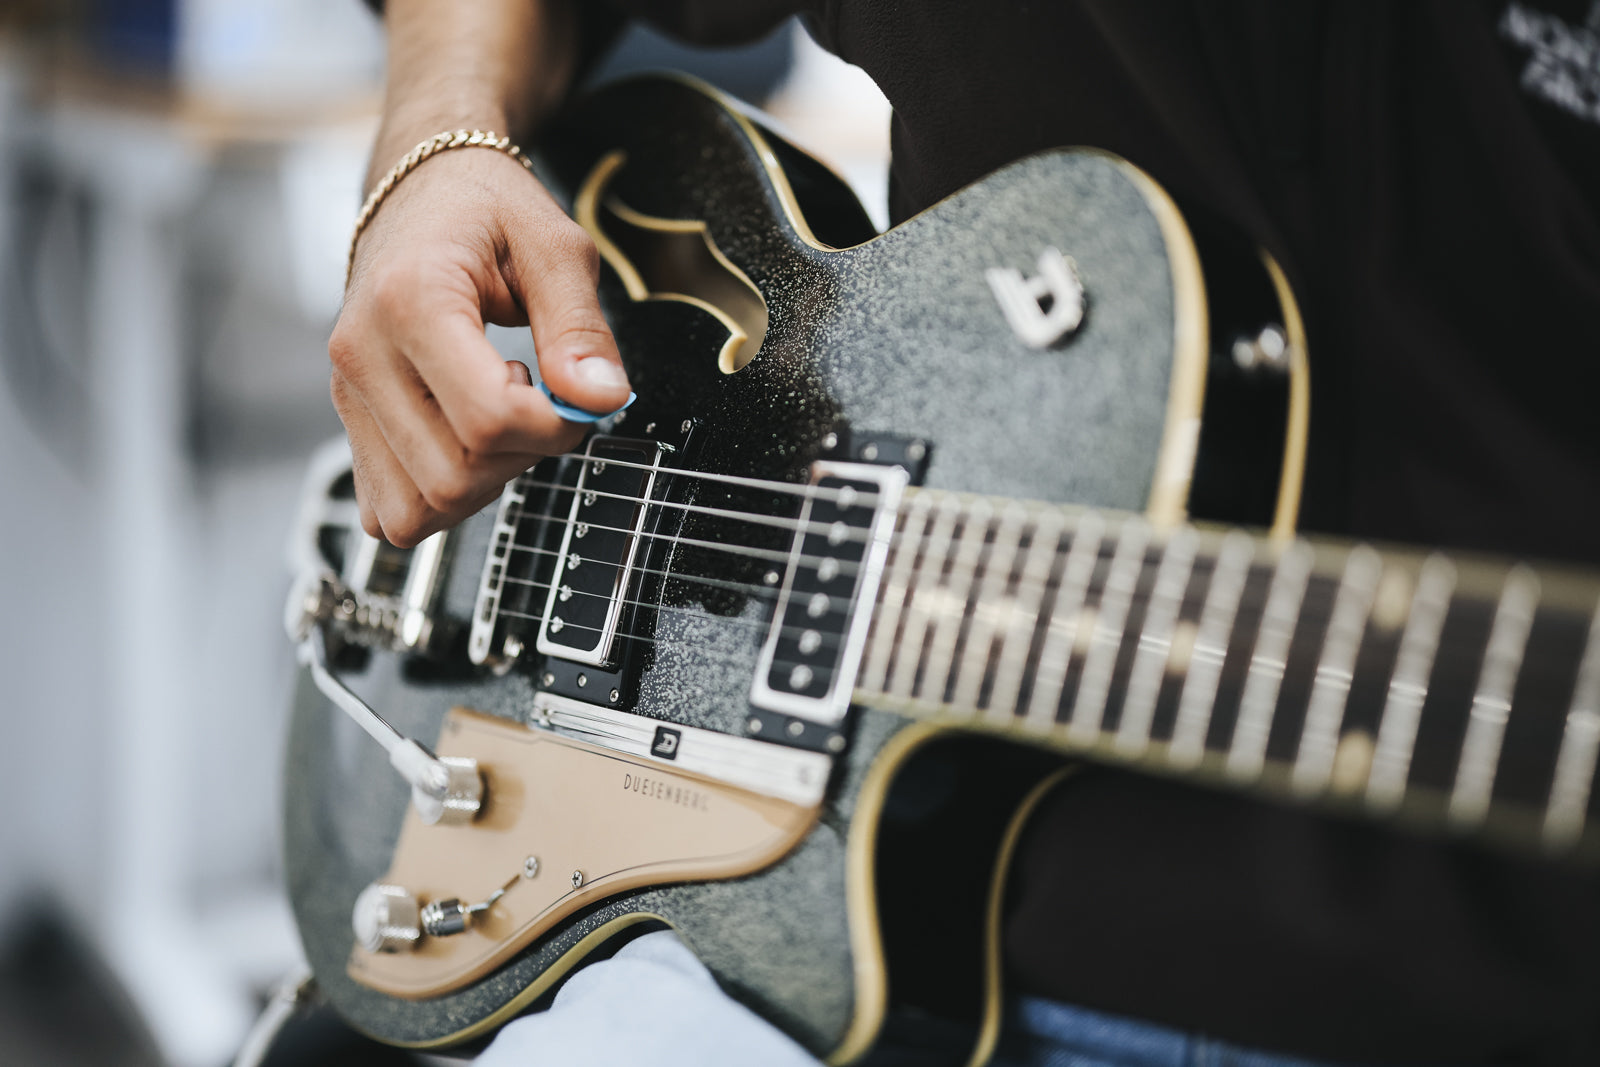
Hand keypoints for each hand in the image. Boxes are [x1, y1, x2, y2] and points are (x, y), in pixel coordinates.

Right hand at [329, 145, 630, 546]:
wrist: (422, 189)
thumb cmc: (489, 211)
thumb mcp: (555, 248)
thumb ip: (581, 328)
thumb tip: (601, 400)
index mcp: (410, 300)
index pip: (488, 419)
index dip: (554, 427)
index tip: (576, 396)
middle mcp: (362, 353)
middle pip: (452, 475)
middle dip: (521, 457)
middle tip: (539, 398)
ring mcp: (346, 391)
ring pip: (416, 510)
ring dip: (481, 484)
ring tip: (499, 413)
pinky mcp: (348, 417)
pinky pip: (389, 509)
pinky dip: (441, 497)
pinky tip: (466, 439)